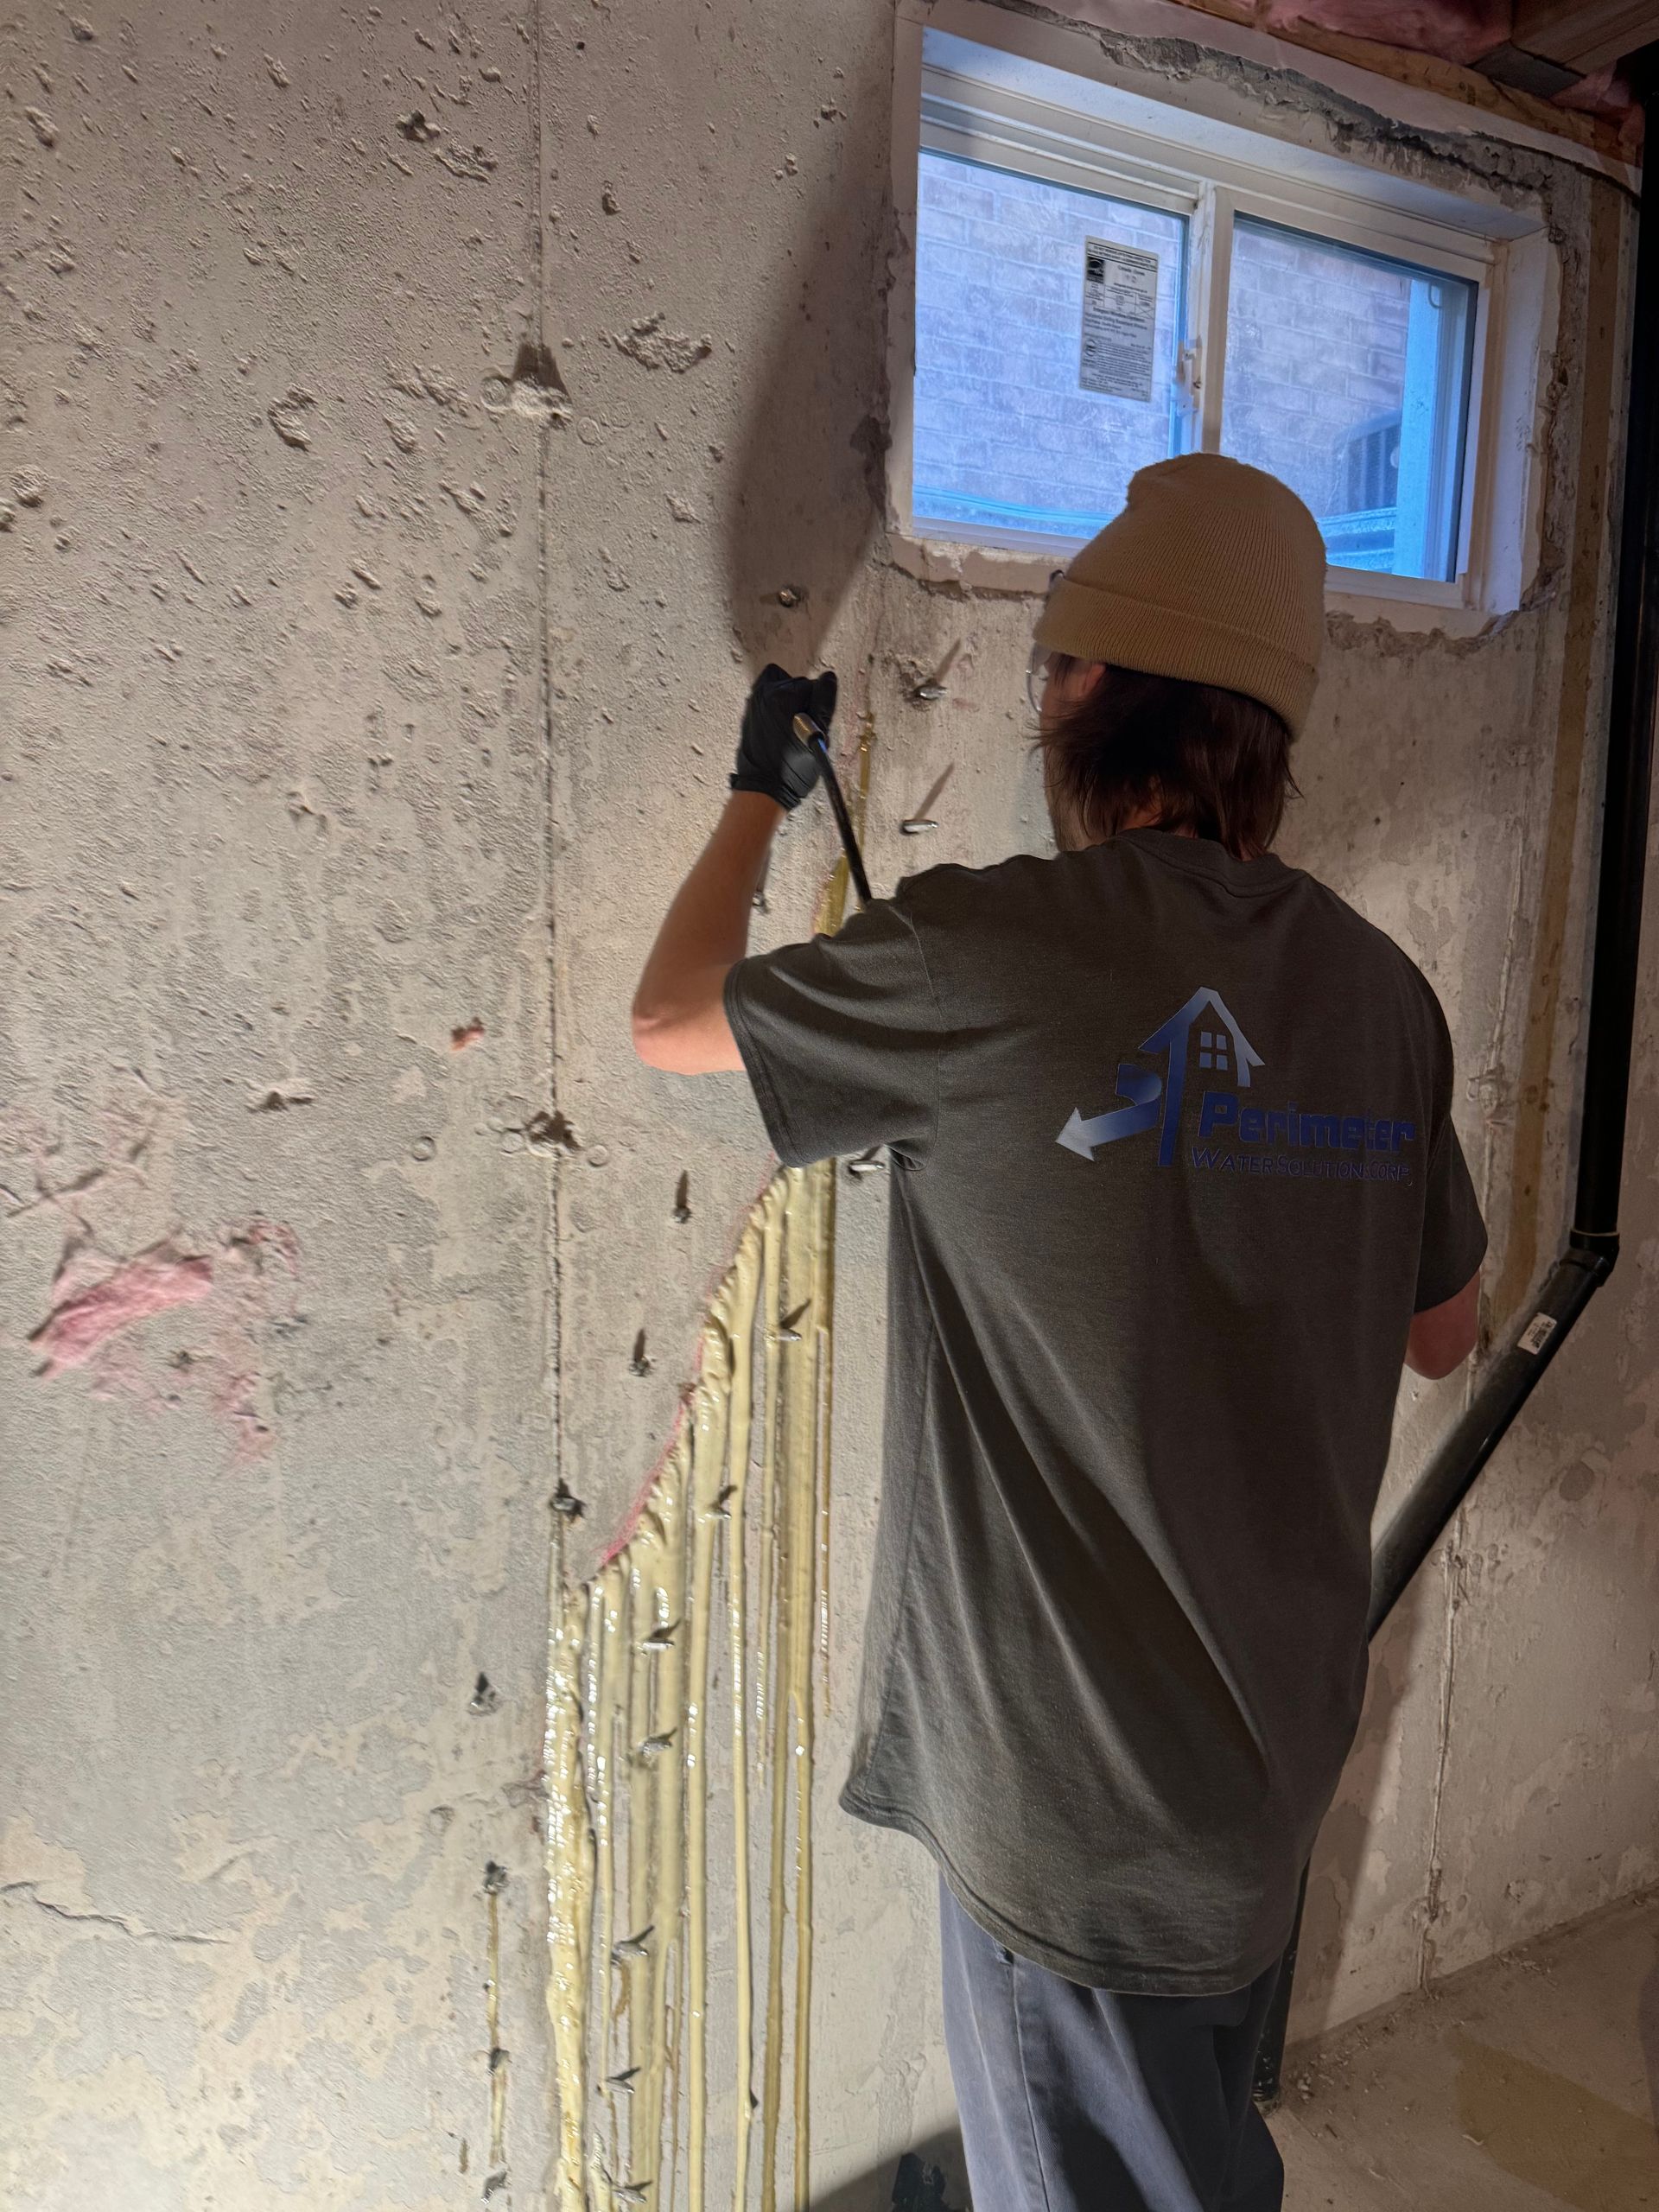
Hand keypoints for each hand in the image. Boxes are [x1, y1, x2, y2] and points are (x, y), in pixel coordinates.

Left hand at [730, 663, 837, 810]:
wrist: (763, 788)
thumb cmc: (792, 767)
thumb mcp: (818, 736)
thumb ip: (824, 702)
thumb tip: (829, 677)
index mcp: (784, 697)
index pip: (815, 686)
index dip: (820, 706)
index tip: (815, 724)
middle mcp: (766, 693)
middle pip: (798, 684)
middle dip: (805, 702)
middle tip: (803, 728)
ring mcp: (755, 700)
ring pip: (784, 686)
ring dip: (791, 700)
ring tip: (791, 724)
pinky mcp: (750, 710)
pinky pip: (769, 693)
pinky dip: (778, 702)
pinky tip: (781, 724)